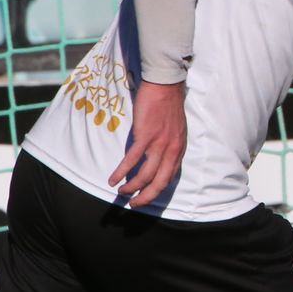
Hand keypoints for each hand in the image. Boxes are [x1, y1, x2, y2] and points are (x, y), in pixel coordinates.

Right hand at [109, 79, 186, 207]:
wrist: (166, 85)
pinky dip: (121, 173)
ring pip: (145, 175)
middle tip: (134, 206)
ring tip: (122, 193)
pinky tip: (112, 180)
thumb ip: (170, 146)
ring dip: (132, 188)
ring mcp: (159, 144)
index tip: (146, 197)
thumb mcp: (176, 130)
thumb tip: (160, 159)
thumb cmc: (169, 106)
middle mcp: (172, 150)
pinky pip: (131, 160)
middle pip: (160, 182)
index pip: (170, 177)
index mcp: (179, 149)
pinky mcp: (145, 136)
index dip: (158, 190)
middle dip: (146, 197)